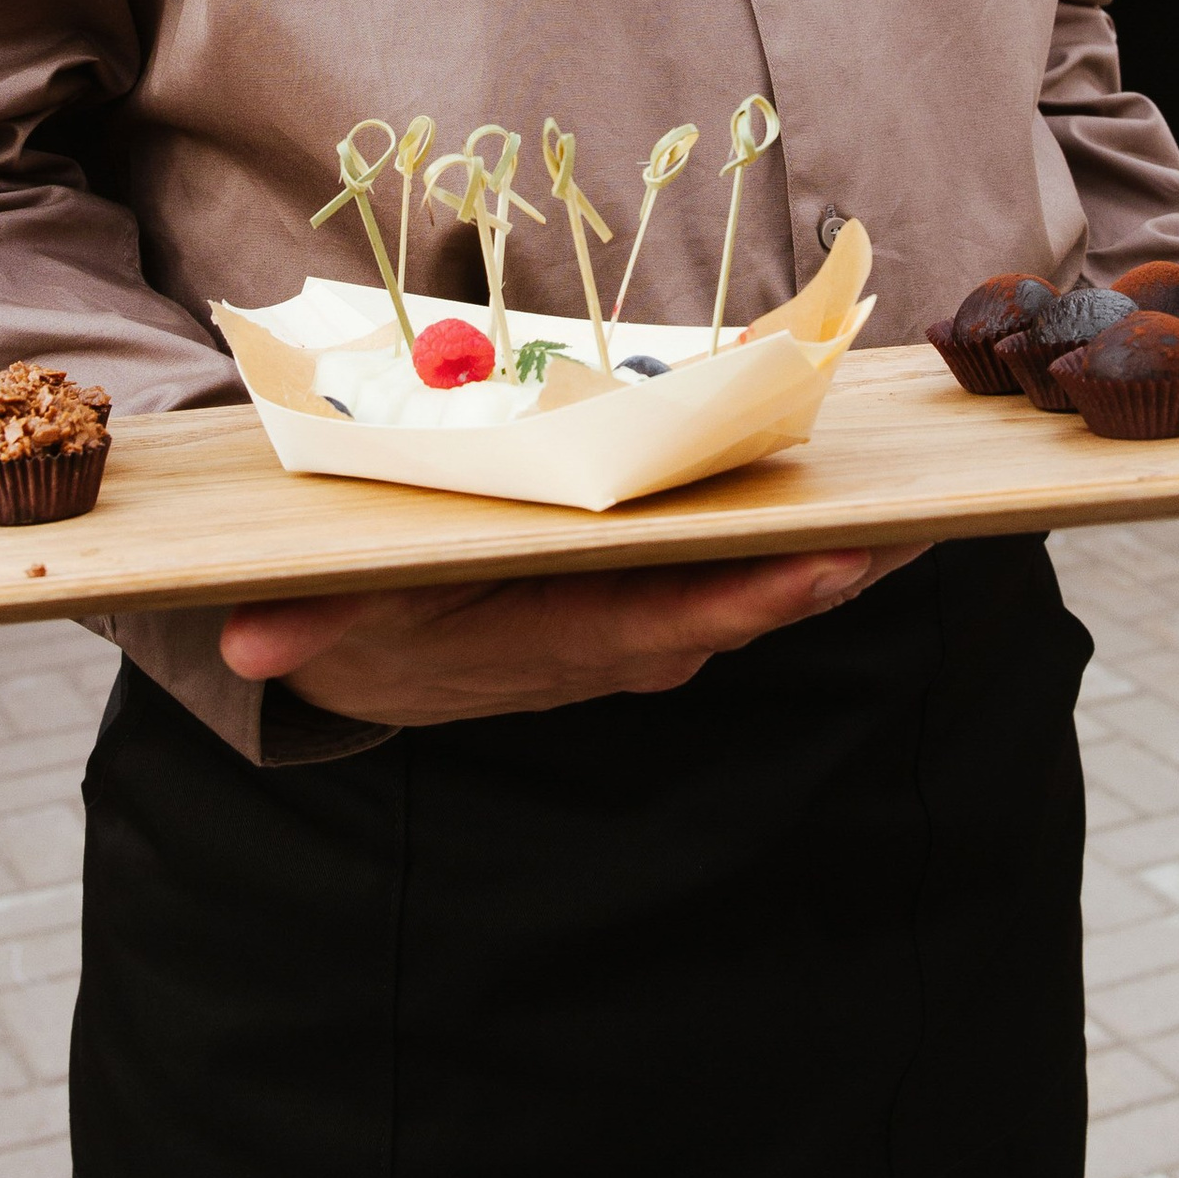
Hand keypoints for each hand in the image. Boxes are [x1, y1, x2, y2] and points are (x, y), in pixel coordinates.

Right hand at [218, 544, 931, 726]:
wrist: (370, 670)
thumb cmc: (366, 618)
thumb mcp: (331, 617)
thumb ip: (301, 624)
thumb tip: (247, 645)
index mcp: (551, 640)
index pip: (662, 624)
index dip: (746, 601)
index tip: (823, 569)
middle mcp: (616, 643)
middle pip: (742, 611)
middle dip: (830, 575)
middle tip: (922, 524)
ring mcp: (644, 630)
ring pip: (757, 595)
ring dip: (839, 561)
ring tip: (931, 507)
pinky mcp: (656, 608)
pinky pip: (748, 577)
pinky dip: (812, 550)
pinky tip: (878, 510)